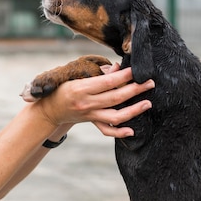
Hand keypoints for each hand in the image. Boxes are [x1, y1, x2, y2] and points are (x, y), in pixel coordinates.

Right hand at [32, 63, 153, 137]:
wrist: (50, 108)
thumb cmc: (63, 87)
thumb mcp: (75, 76)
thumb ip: (96, 73)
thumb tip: (117, 69)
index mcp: (81, 89)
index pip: (107, 82)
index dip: (124, 76)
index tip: (136, 70)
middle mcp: (86, 103)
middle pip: (115, 97)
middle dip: (135, 89)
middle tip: (150, 83)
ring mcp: (90, 115)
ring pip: (116, 116)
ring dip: (134, 110)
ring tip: (148, 103)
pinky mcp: (92, 122)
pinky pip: (107, 130)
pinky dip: (120, 132)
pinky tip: (132, 130)